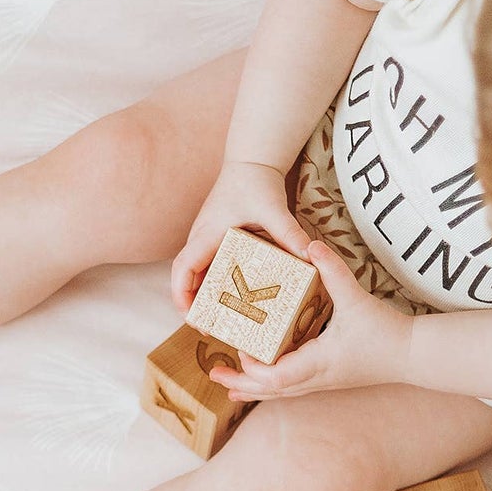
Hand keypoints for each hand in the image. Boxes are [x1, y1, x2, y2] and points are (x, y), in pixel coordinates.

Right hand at [171, 160, 313, 313]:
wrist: (252, 161)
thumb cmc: (255, 182)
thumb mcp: (273, 209)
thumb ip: (289, 233)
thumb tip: (310, 256)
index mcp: (207, 234)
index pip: (183, 268)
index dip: (181, 294)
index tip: (192, 316)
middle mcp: (201, 238)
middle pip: (187, 278)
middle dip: (193, 305)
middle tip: (211, 329)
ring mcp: (207, 239)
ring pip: (198, 274)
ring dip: (205, 297)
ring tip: (222, 321)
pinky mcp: (217, 239)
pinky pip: (211, 267)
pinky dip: (217, 284)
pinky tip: (235, 299)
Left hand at [208, 239, 412, 398]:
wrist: (414, 356)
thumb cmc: (387, 332)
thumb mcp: (357, 299)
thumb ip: (333, 271)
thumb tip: (311, 246)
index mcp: (319, 362)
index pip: (277, 377)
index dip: (254, 367)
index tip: (240, 347)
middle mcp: (316, 378)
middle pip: (270, 391)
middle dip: (241, 383)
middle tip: (214, 373)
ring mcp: (322, 382)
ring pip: (279, 393)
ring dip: (252, 388)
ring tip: (227, 384)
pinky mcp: (327, 379)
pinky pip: (291, 388)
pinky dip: (271, 386)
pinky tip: (260, 382)